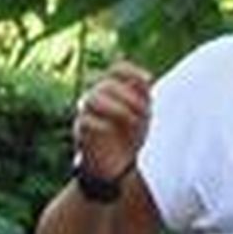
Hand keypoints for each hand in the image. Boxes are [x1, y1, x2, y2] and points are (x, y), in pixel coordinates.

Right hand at [73, 61, 151, 180]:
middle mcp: (98, 96)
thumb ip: (143, 95)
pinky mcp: (81, 131)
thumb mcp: (143, 114)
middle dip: (129, 96)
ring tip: (134, 122)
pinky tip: (114, 130)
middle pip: (107, 84)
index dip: (132, 71)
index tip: (150, 80)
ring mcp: (87, 112)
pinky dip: (103, 124)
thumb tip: (147, 78)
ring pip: (92, 98)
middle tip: (145, 113)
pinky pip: (85, 120)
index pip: (117, 70)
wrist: (119, 163)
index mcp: (113, 89)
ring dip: (117, 108)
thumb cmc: (130, 134)